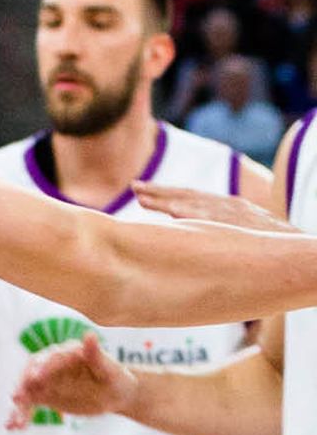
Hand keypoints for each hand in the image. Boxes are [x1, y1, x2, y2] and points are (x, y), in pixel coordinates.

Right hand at [8, 332, 136, 429]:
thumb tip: (89, 335)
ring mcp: (47, 381)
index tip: (36, 378)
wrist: (116, 396)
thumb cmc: (117, 379)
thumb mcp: (110, 370)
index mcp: (68, 353)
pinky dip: (21, 415)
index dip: (43, 367)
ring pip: (28, 391)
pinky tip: (13, 427)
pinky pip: (30, 405)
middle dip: (23, 384)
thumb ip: (96, 355)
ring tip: (13, 422)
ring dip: (20, 406)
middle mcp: (53, 365)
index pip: (51, 358)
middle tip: (17, 397)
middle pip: (31, 372)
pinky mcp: (45, 396)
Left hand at [134, 180, 286, 233]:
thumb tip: (196, 248)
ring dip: (167, 199)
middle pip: (188, 196)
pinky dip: (190, 211)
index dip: (166, 196)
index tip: (142, 193)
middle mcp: (227, 206)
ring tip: (141, 197)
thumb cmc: (271, 247)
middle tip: (135, 187)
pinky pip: (209, 215)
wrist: (299, 247)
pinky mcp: (239, 219)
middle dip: (160, 192)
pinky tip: (171, 210)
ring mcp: (232, 212)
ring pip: (194, 203)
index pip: (191, 199)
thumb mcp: (243, 237)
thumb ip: (219, 237)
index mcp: (226, 208)